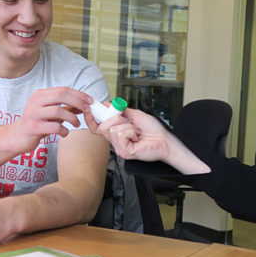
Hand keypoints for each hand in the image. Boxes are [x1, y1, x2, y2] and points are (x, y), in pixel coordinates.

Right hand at [10, 87, 93, 153]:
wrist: (16, 137)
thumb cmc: (37, 124)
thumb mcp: (51, 114)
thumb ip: (66, 108)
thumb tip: (85, 105)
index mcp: (40, 95)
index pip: (63, 89)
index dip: (79, 94)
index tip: (90, 101)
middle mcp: (35, 102)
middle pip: (61, 96)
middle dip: (78, 102)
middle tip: (87, 110)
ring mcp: (33, 114)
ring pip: (57, 111)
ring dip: (72, 118)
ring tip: (76, 124)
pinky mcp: (33, 127)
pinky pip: (53, 127)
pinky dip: (63, 130)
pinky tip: (64, 133)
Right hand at [91, 108, 209, 174]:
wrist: (165, 140)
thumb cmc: (154, 131)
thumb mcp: (135, 115)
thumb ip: (121, 111)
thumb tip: (109, 104)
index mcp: (116, 133)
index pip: (97, 128)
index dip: (91, 119)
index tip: (90, 109)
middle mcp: (116, 141)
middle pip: (103, 126)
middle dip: (116, 119)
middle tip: (129, 122)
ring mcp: (119, 148)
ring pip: (113, 129)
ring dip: (128, 126)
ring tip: (136, 132)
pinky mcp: (125, 152)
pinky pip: (121, 134)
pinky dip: (131, 132)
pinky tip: (137, 137)